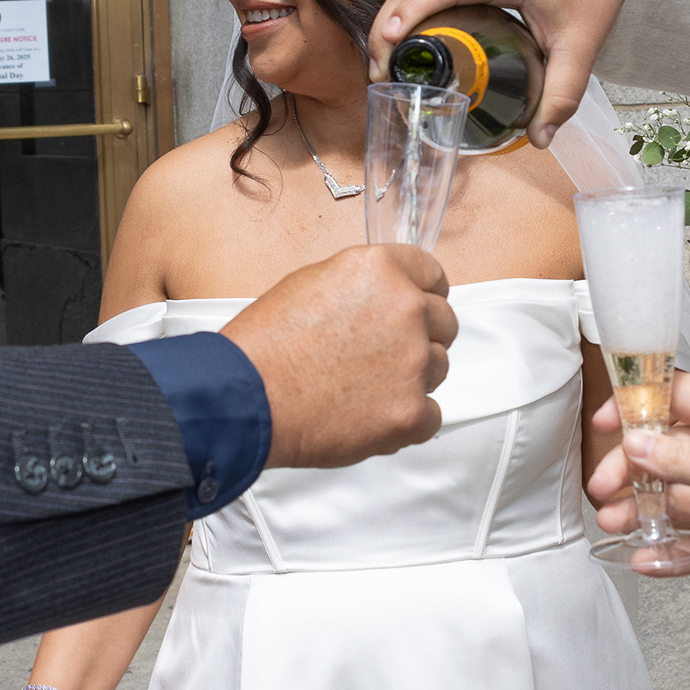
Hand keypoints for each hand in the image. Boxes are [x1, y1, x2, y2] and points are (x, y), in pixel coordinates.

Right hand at [225, 244, 454, 468]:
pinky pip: (431, 416)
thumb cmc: (265, 345)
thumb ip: (364, 287)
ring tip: (361, 388)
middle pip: (444, 323)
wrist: (245, 398)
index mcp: (381, 270)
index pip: (433, 275)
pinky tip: (367, 415)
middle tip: (380, 356)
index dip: (424, 294)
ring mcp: (413, 362)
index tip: (418, 309)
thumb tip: (385, 299)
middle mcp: (406, 309)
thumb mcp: (312, 283)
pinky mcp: (411, 412)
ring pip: (438, 369)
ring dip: (410, 379)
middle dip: (419, 338)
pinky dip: (405, 420)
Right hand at [369, 0, 634, 147]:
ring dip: (394, 18)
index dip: (410, 12)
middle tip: (381, 74)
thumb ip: (562, 94)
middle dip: (387, 27)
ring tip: (387, 63)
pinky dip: (410, 7)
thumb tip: (539, 139)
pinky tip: (410, 41)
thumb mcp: (581, 45)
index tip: (389, 45)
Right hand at [585, 369, 689, 596]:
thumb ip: (682, 461)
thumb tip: (634, 442)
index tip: (606, 422)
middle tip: (604, 491)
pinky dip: (670, 553)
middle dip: (631, 471)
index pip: (677, 397)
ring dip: (642, 514)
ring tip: (615, 527)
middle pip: (665, 454)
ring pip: (674, 503)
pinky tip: (645, 562)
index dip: (639, 403)